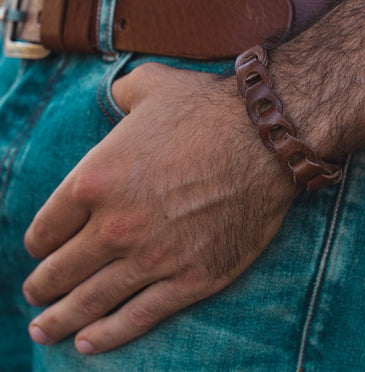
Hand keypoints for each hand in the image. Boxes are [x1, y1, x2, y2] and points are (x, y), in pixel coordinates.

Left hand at [22, 63, 298, 353]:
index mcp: (95, 180)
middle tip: (35, 294)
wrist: (266, 140)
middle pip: (62, 270)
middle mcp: (115, 226)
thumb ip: (120, 94)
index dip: (39, 242)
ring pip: (91, 301)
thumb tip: (115, 97)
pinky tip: (87, 343)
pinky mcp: (191, 279)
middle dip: (42, 285)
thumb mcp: (152, 85)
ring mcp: (153, 257)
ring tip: (44, 329)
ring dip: (61, 318)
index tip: (42, 249)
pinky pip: (139, 317)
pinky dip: (108, 335)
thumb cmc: (208, 110)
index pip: (46, 227)